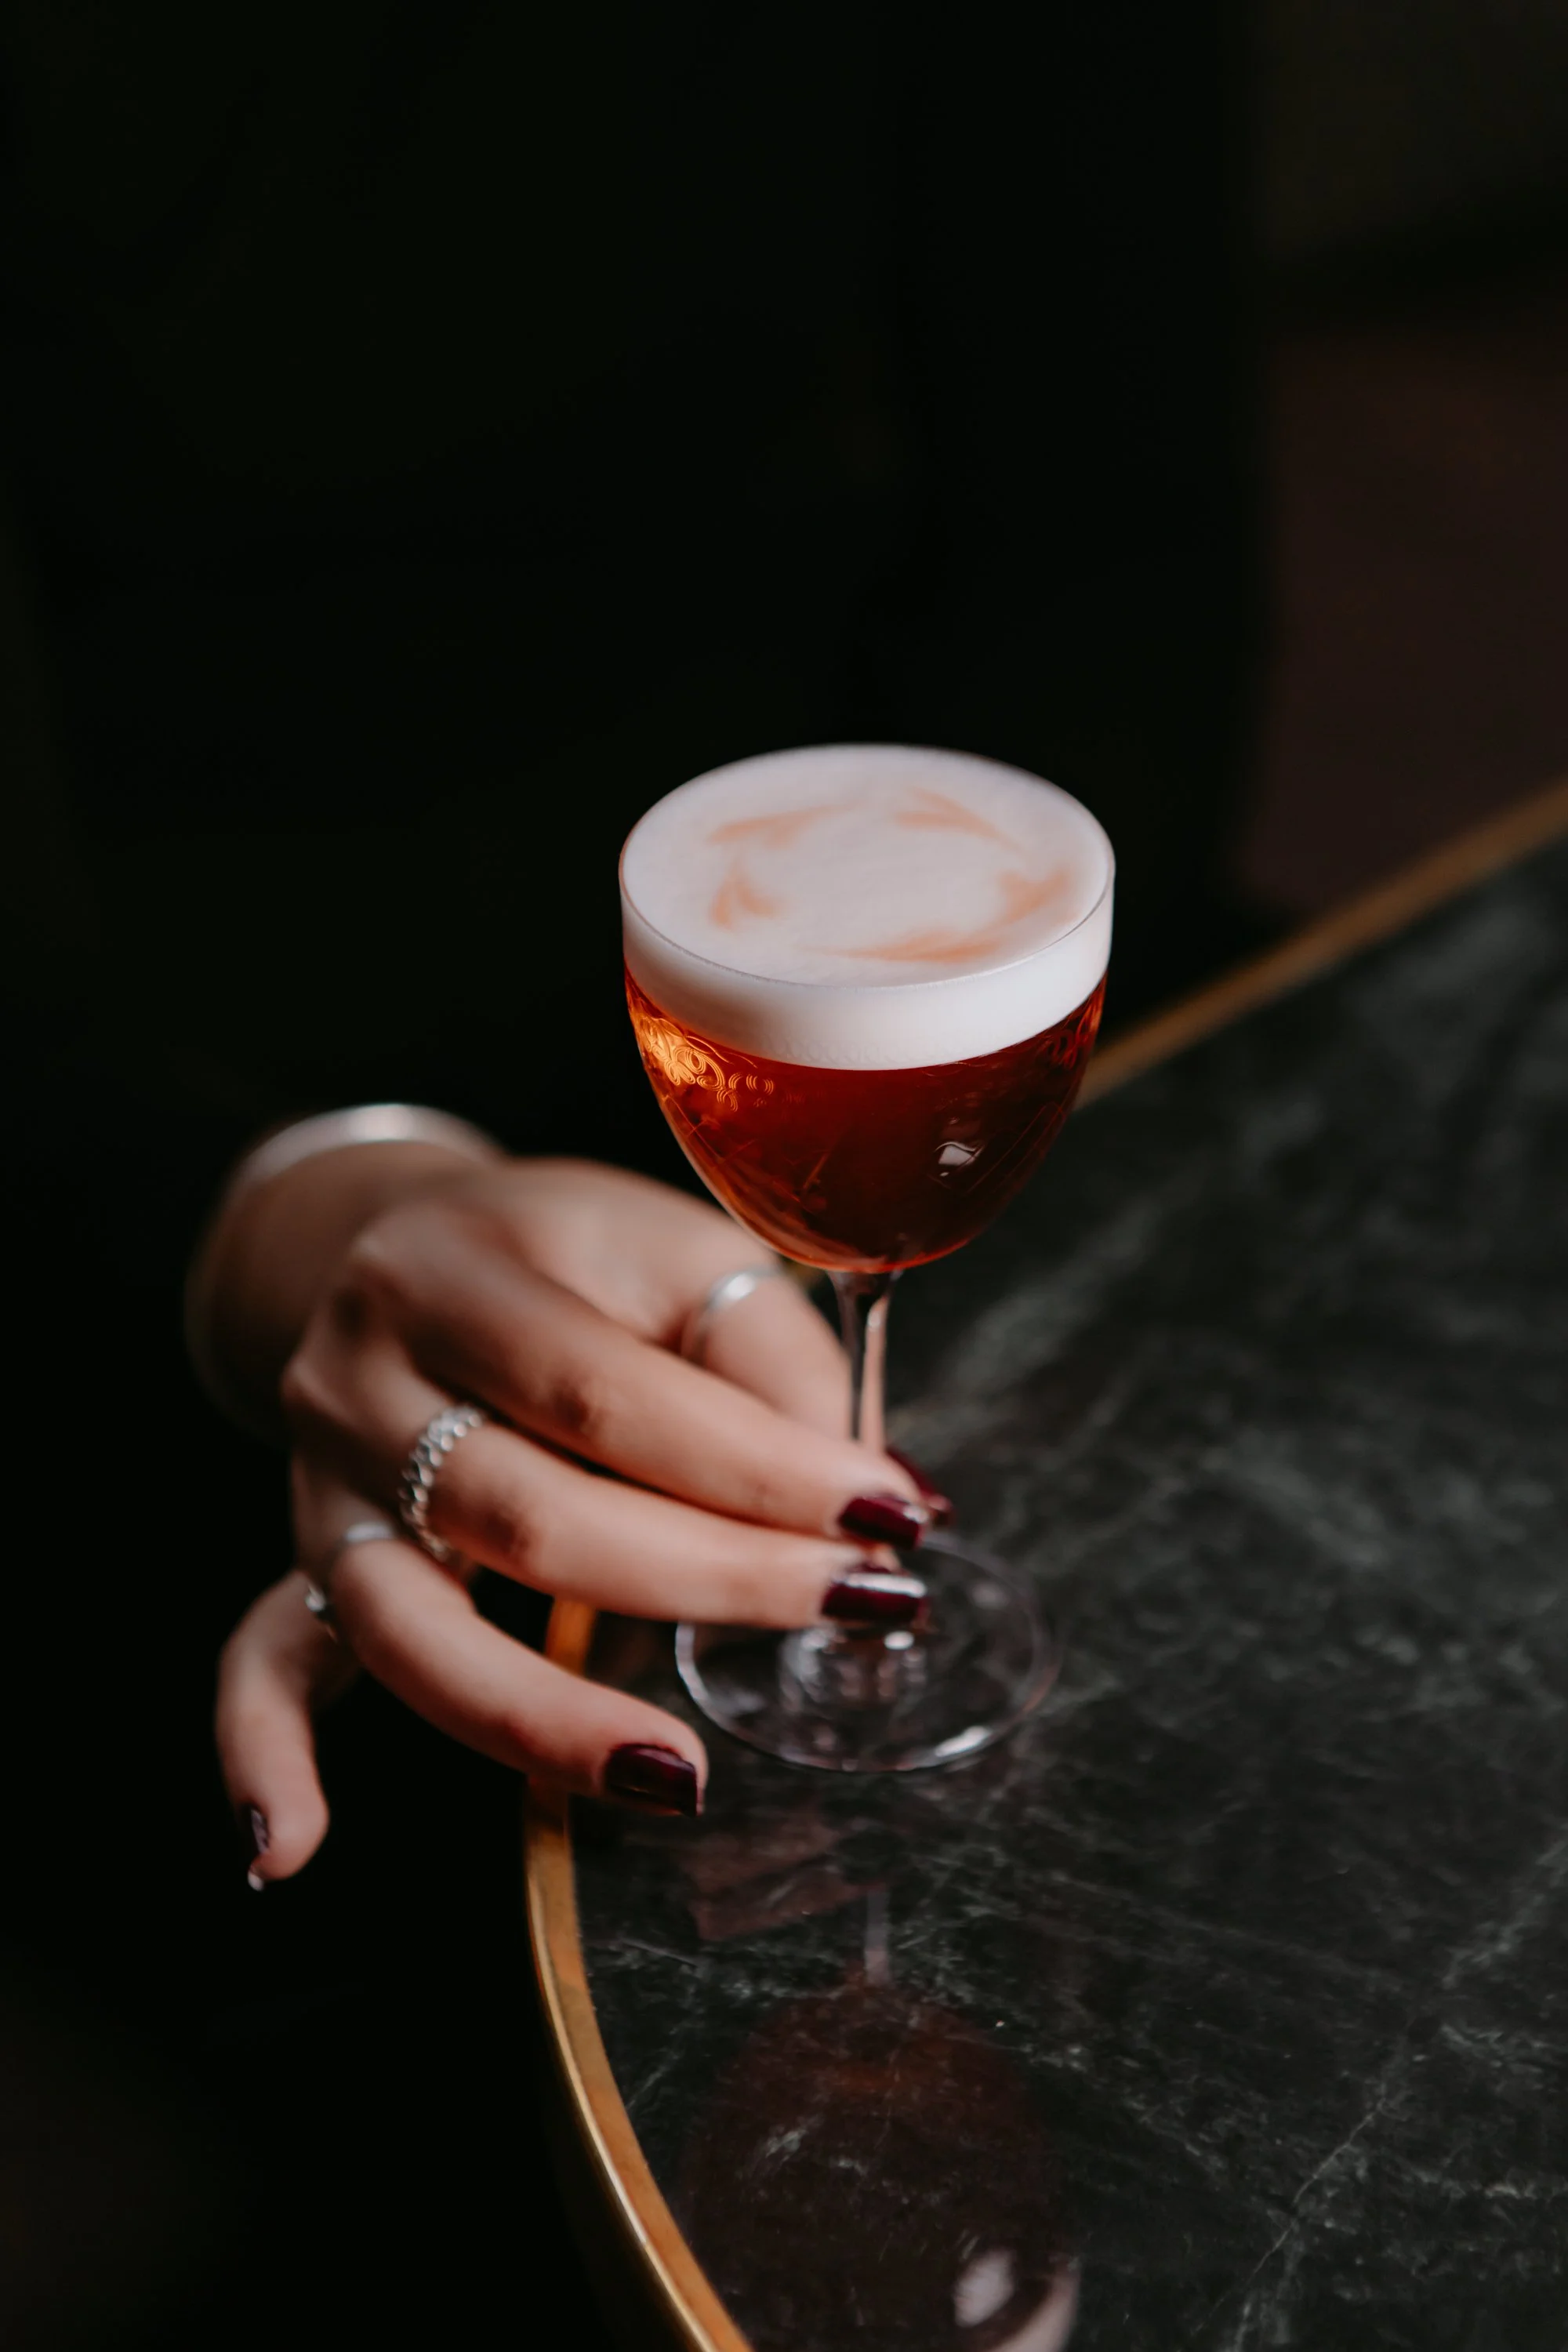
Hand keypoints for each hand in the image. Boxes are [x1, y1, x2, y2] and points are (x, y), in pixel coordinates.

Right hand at [214, 1157, 932, 1880]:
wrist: (412, 1238)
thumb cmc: (578, 1255)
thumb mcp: (681, 1251)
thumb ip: (771, 1361)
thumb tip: (873, 1506)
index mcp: (464, 1270)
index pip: (611, 1396)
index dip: (759, 1469)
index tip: (890, 1521)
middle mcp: (366, 1375)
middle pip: (528, 1515)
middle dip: (711, 1579)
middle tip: (857, 1609)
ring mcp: (324, 1477)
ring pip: (411, 1623)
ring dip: (543, 1716)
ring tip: (680, 1777)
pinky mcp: (309, 1552)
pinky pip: (261, 1660)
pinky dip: (265, 1754)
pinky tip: (293, 1850)